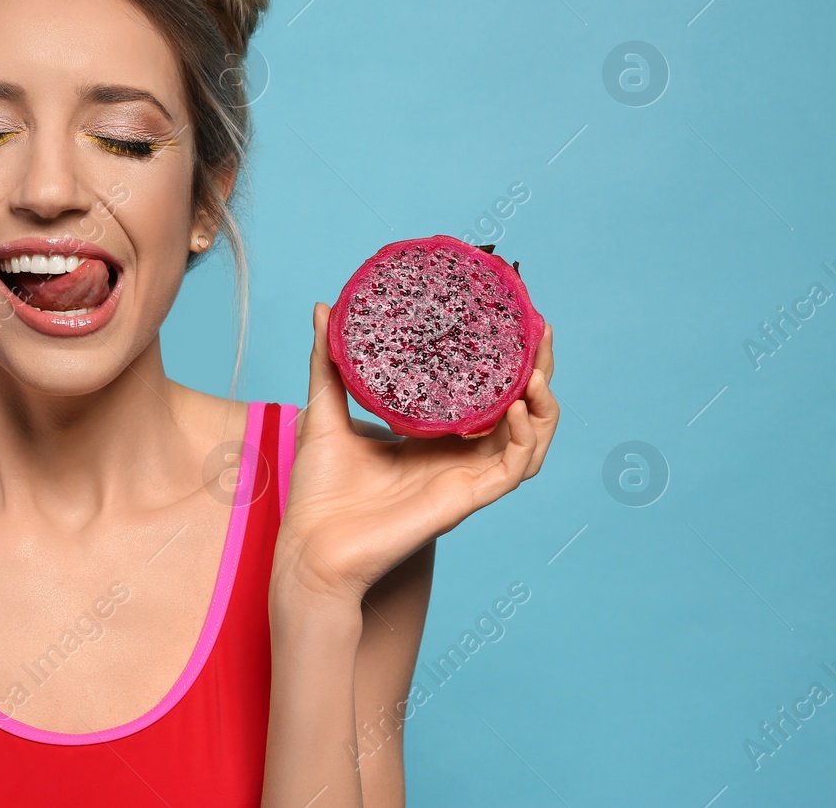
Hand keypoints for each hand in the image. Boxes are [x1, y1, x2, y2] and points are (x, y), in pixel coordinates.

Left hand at [274, 302, 557, 606]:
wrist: (310, 545)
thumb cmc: (317, 490)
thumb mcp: (323, 410)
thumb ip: (328, 362)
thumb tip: (324, 307)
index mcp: (431, 436)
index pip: (483, 392)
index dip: (503, 358)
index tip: (511, 316)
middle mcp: (455, 456)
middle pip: (517, 409)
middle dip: (536, 370)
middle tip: (540, 329)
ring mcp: (463, 478)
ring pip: (528, 440)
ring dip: (542, 404)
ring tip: (535, 369)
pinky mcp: (464, 500)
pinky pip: (512, 469)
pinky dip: (523, 438)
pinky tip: (518, 409)